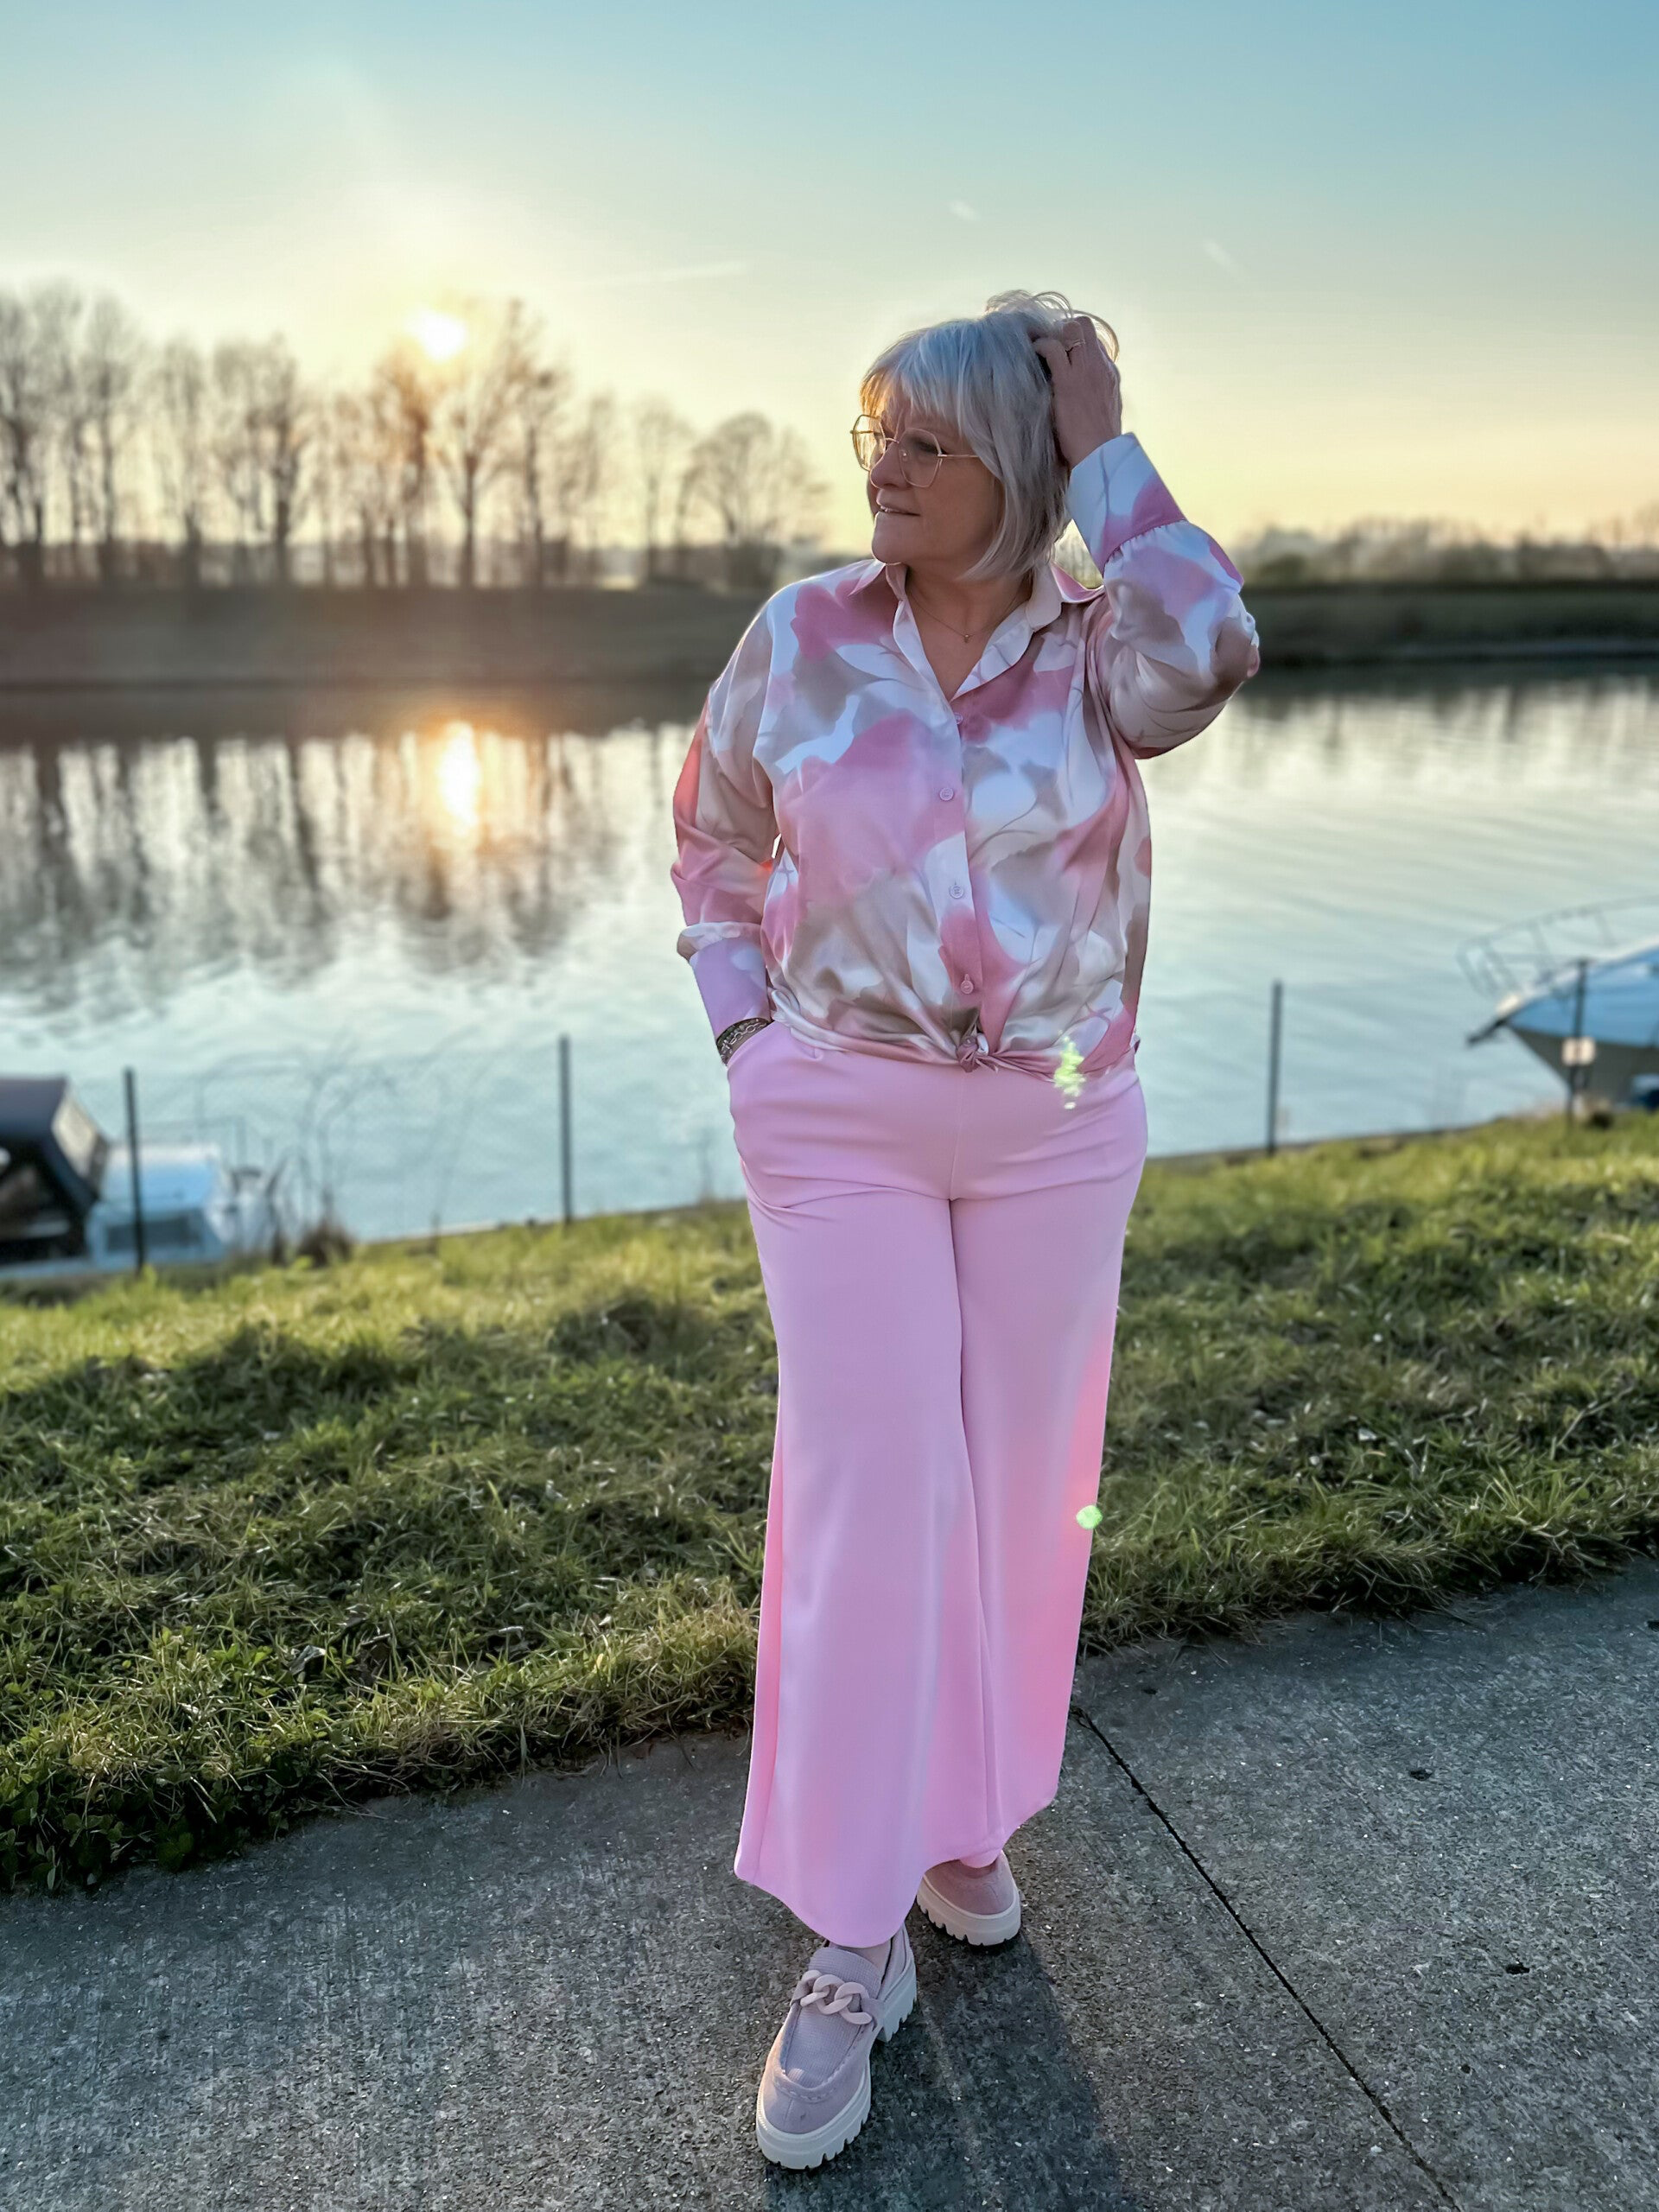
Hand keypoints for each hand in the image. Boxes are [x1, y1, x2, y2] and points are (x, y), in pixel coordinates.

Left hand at [1032, 316, 1122, 469]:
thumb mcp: (1107, 411)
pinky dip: (1040, 346)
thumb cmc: (1100, 442)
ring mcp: (1086, 369)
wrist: (1101, 454)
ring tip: (1039, 349)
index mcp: (1111, 374)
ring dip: (1052, 334)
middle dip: (1064, 329)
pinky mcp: (1068, 379)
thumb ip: (1098, 394)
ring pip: (1071, 328)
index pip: (1094, 342)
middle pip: (1085, 326)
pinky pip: (1052, 347)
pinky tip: (1033, 355)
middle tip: (1049, 345)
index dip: (1076, 342)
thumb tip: (1085, 392)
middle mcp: (1101, 365)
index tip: (1063, 352)